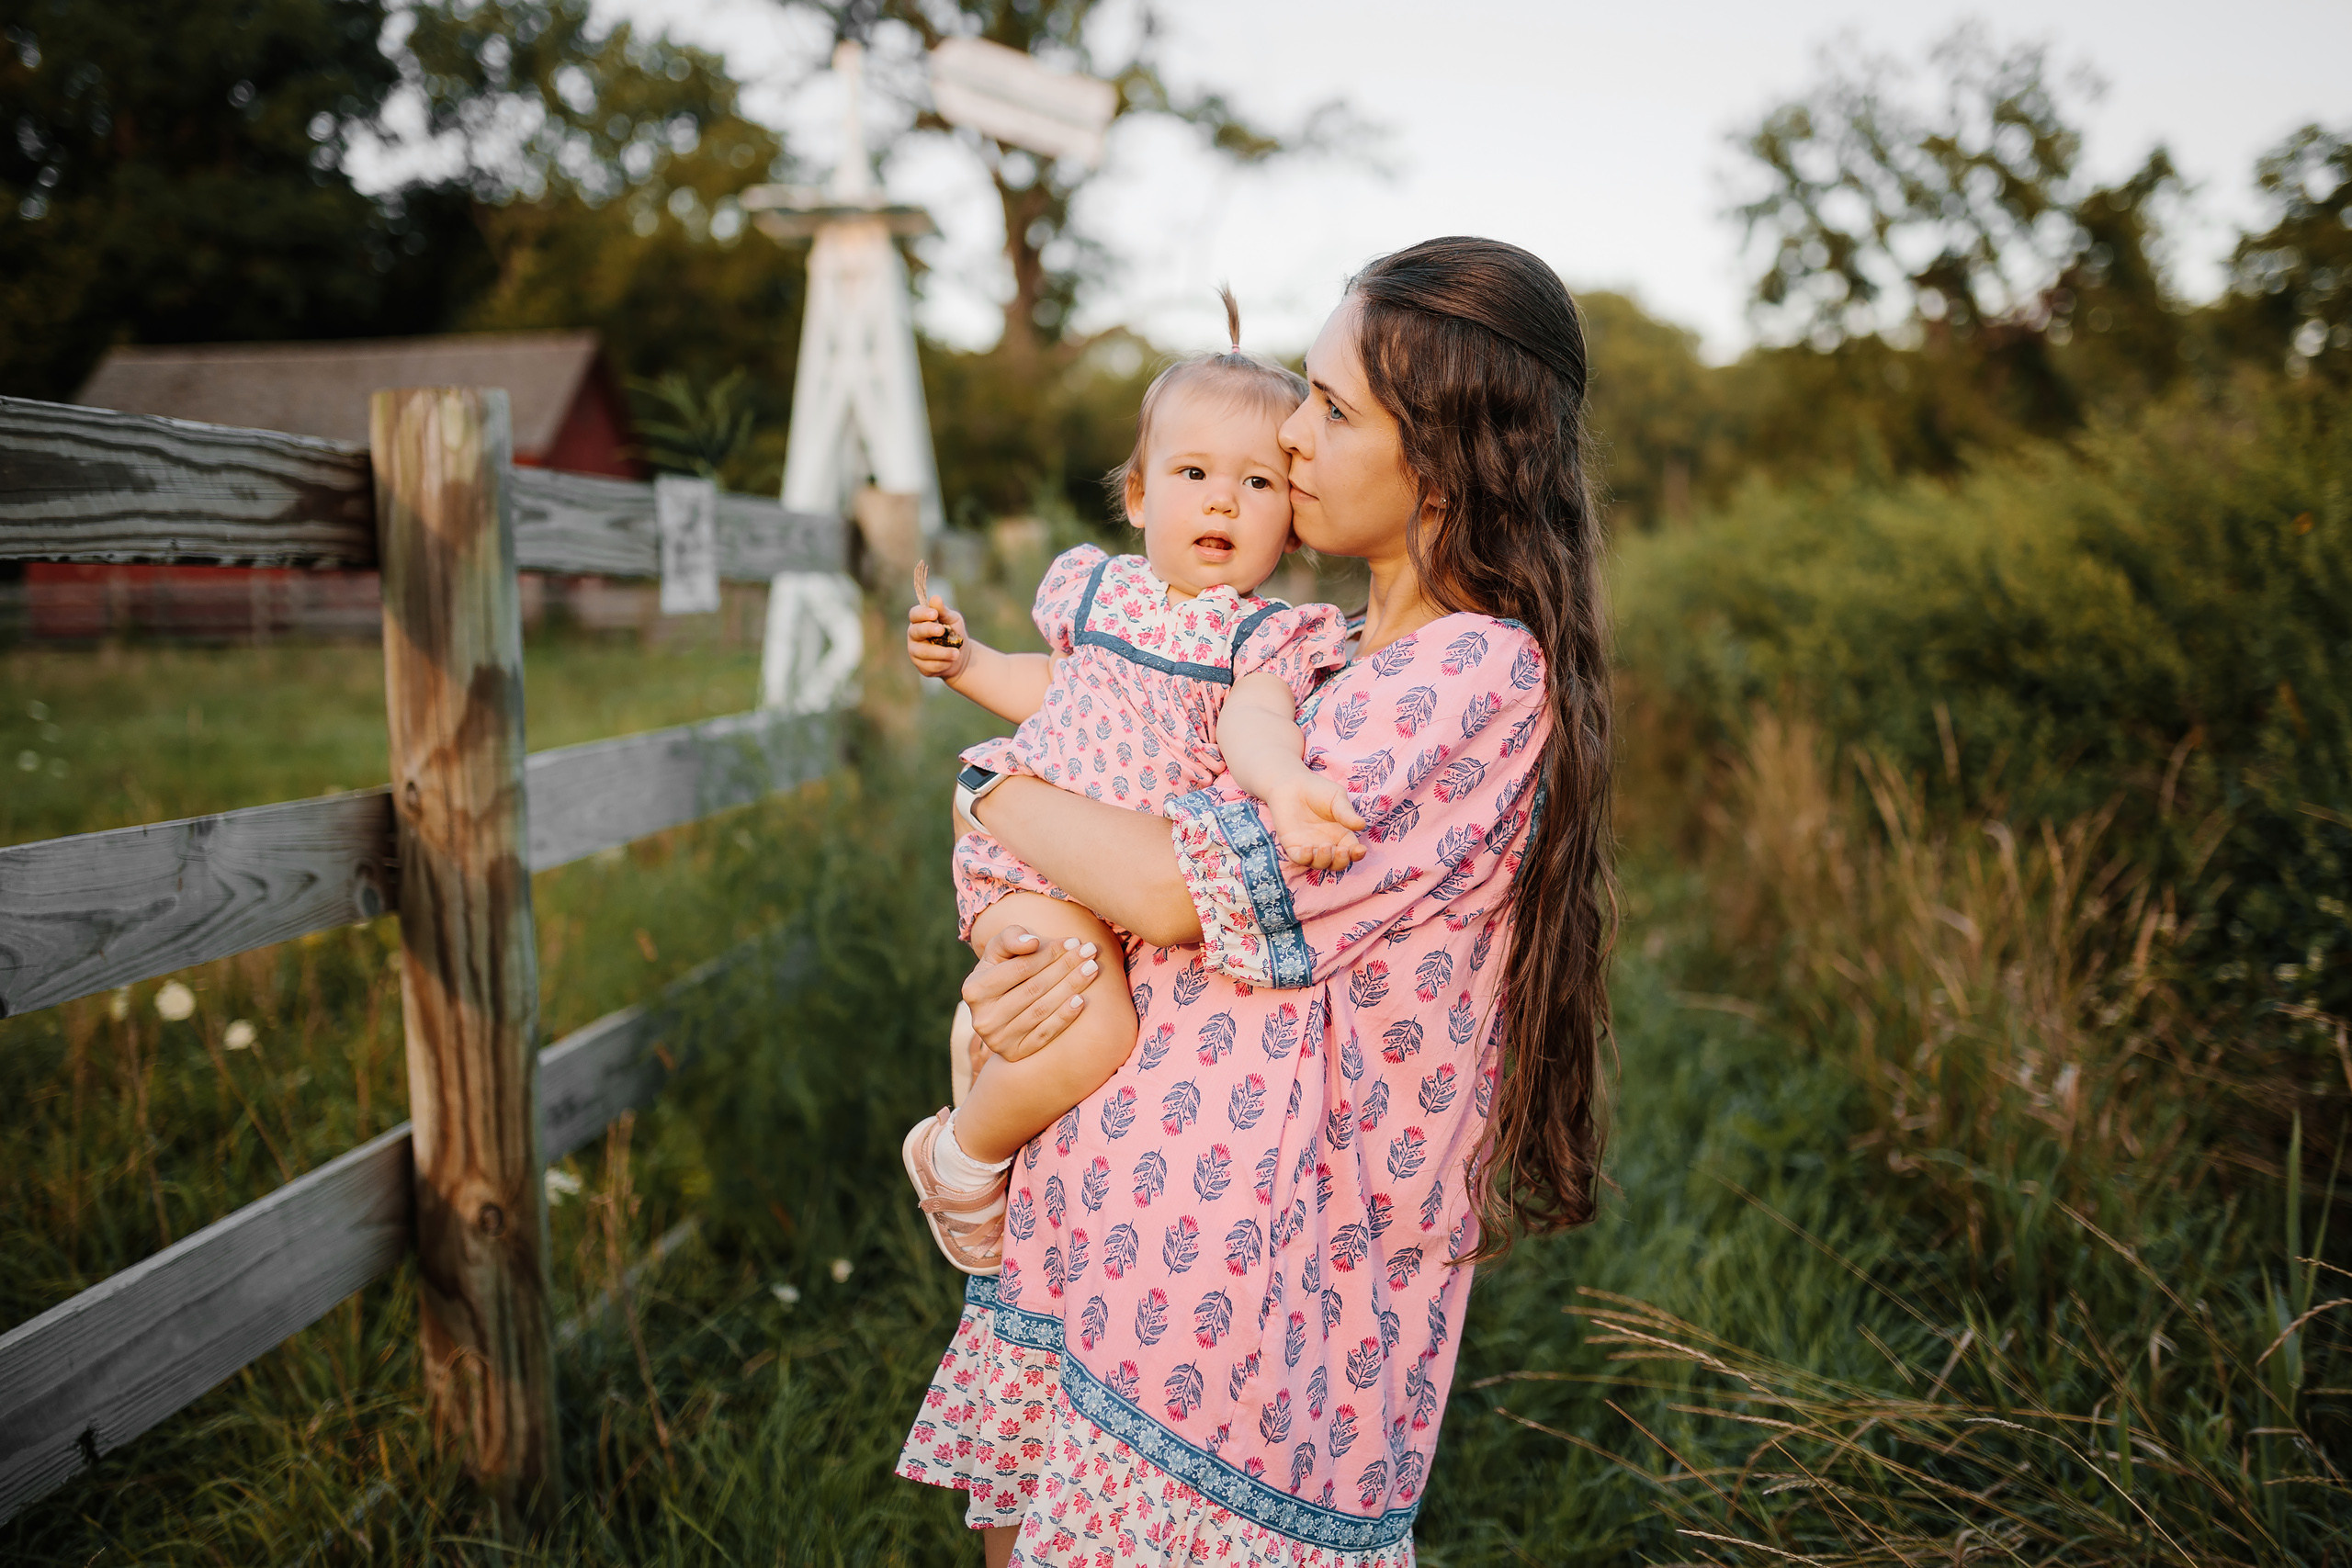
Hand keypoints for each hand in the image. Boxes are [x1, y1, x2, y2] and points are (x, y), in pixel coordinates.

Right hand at [908, 596, 970, 679]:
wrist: (959, 655)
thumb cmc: (953, 632)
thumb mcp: (952, 620)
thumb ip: (944, 611)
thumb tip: (935, 598)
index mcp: (919, 620)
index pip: (915, 614)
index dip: (923, 614)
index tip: (934, 614)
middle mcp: (913, 635)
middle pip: (916, 631)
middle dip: (929, 630)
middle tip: (941, 630)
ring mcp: (915, 651)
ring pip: (924, 652)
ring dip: (941, 652)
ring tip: (956, 653)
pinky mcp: (921, 666)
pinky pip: (931, 665)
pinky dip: (944, 663)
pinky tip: (951, 661)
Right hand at [962, 924, 1100, 1063]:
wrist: (997, 1012)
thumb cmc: (1001, 973)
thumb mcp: (998, 952)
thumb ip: (1011, 938)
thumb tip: (1033, 942)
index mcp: (974, 989)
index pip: (1020, 968)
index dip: (1049, 953)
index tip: (1073, 941)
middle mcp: (983, 1018)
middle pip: (1034, 988)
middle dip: (1065, 967)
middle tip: (1090, 952)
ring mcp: (997, 1039)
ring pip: (1042, 1010)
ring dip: (1071, 987)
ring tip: (1092, 969)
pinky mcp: (1014, 1053)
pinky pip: (1044, 1034)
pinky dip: (1064, 1017)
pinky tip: (1081, 1000)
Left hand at [1265, 774, 1367, 872]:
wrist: (1291, 784)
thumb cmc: (1318, 790)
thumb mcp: (1337, 798)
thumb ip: (1347, 813)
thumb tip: (1362, 825)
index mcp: (1342, 835)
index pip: (1353, 851)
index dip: (1357, 854)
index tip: (1360, 849)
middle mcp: (1328, 845)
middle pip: (1338, 863)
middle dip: (1341, 861)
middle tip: (1342, 850)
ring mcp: (1310, 847)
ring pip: (1320, 864)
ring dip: (1324, 859)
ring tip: (1325, 846)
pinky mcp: (1293, 846)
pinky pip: (1300, 859)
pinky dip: (1305, 858)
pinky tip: (1308, 847)